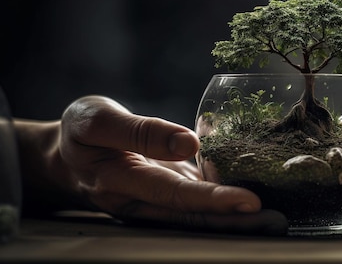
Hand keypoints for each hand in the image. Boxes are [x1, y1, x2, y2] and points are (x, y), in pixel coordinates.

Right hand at [16, 95, 287, 233]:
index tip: (249, 201)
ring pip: (199, 213)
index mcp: (122, 183)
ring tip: (274, 219)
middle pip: (194, 215)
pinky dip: (225, 201)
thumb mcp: (97, 121)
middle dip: (235, 221)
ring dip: (236, 219)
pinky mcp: (167, 192)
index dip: (213, 200)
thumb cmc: (80, 133)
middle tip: (275, 221)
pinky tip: (254, 198)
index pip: (175, 195)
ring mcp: (157, 200)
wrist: (66, 155)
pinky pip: (198, 199)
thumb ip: (142, 132)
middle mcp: (143, 201)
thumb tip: (189, 143)